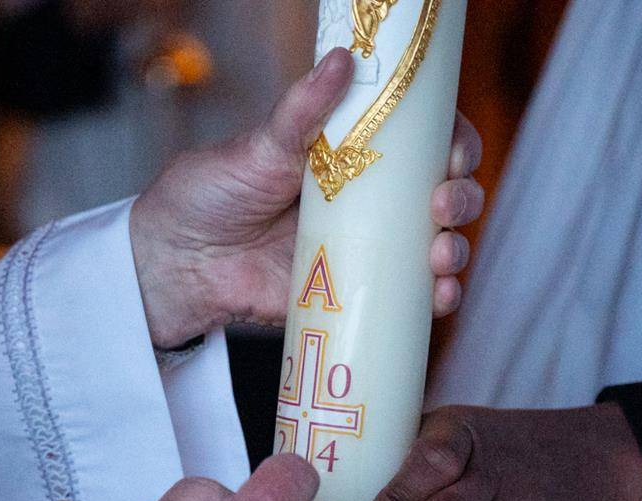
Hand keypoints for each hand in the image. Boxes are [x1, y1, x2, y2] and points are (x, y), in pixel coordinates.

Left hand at [130, 47, 484, 348]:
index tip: (453, 152)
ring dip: (457, 249)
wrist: (178, 264)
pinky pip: (412, 299)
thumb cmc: (211, 196)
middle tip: (442, 204)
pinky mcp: (357, 295)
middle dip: (463, 197)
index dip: (455, 144)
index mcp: (354, 154)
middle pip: (446, 194)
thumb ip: (302, 110)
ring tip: (439, 254)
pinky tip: (439, 296)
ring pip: (440, 247)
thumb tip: (342, 59)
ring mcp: (368, 250)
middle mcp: (370, 202)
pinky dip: (438, 298)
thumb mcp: (259, 146)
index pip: (425, 143)